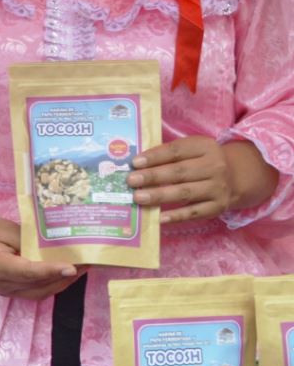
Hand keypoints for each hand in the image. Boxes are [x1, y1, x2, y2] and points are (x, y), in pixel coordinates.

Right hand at [0, 215, 82, 299]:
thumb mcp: (7, 229)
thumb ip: (30, 242)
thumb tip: (56, 249)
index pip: (29, 272)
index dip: (52, 271)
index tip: (73, 267)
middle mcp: (1, 284)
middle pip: (39, 286)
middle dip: (65, 277)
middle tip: (87, 263)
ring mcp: (4, 290)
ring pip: (40, 292)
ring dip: (62, 283)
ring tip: (82, 269)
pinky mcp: (9, 290)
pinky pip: (35, 291)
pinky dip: (52, 284)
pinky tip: (65, 274)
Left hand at [129, 136, 275, 224]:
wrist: (235, 177)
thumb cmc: (201, 161)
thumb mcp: (191, 149)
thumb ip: (168, 153)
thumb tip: (135, 164)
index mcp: (205, 147)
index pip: (176, 151)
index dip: (155, 157)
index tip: (134, 163)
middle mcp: (215, 166)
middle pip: (179, 172)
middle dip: (153, 177)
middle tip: (131, 181)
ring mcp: (218, 187)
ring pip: (185, 192)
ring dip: (160, 195)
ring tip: (138, 197)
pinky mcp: (218, 206)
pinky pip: (194, 212)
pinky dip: (176, 216)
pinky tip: (159, 218)